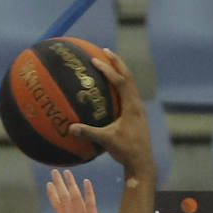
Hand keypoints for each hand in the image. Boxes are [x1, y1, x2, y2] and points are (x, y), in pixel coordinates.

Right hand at [47, 169, 109, 212]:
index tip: (50, 186)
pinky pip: (90, 203)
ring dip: (70, 183)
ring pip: (74, 198)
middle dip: (58, 185)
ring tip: (66, 172)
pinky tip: (86, 181)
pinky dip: (88, 192)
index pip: (59, 208)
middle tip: (54, 173)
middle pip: (63, 200)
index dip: (54, 196)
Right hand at [73, 49, 154, 179]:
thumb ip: (89, 133)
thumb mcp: (106, 141)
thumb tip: (70, 128)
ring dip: (120, 71)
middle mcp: (137, 104)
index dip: (108, 68)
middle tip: (105, 50)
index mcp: (131, 106)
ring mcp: (138, 108)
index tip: (96, 59)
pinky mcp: (136, 114)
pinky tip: (110, 87)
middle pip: (128, 76)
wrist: (142, 161)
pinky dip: (120, 84)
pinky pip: (128, 93)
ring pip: (130, 83)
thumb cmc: (126, 151)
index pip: (121, 81)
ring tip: (109, 62)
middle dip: (117, 62)